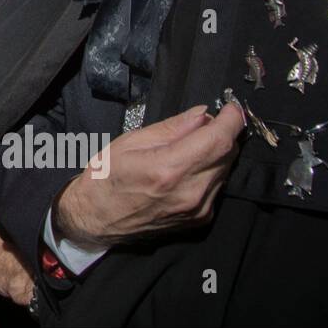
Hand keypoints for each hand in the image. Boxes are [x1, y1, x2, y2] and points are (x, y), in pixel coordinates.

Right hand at [54, 104, 245, 249]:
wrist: (96, 219)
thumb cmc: (106, 177)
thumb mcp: (130, 142)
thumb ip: (171, 128)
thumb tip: (202, 115)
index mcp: (168, 169)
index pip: (218, 140)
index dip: (231, 120)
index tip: (231, 107)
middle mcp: (189, 192)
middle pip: (227, 154)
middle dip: (222, 134)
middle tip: (203, 124)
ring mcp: (197, 209)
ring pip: (225, 171)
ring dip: (216, 154)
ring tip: (191, 148)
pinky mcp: (200, 220)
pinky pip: (217, 187)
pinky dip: (210, 172)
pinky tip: (189, 169)